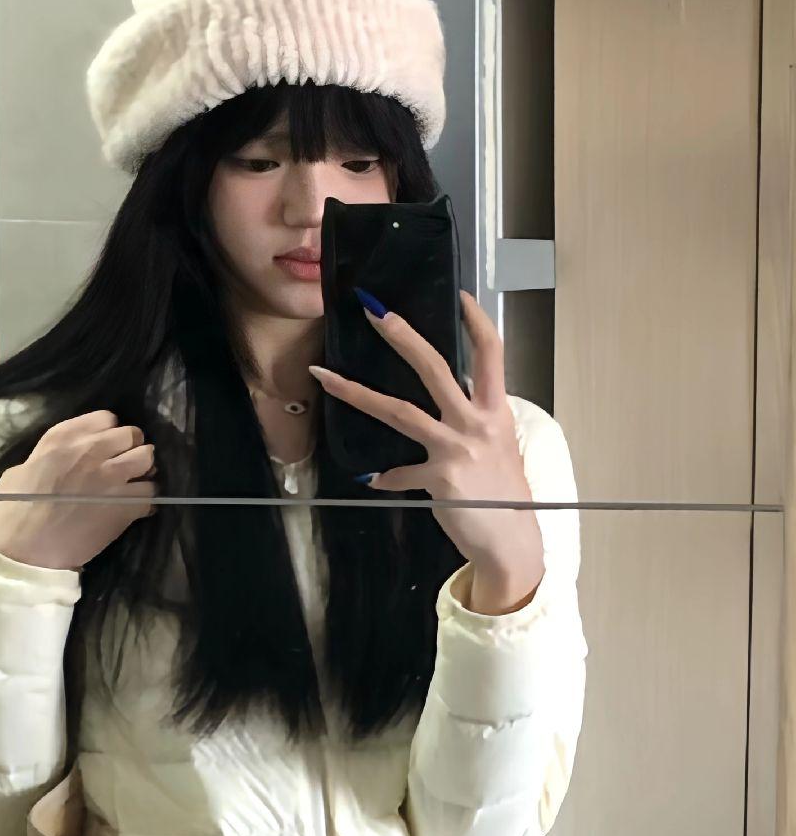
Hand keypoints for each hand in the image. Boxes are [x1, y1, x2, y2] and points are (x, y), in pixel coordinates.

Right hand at [0, 412, 155, 574]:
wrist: (23, 551)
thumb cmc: (13, 512)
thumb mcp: (21, 469)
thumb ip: (47, 457)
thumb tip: (59, 461)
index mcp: (63, 438)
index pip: (106, 418)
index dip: (109, 434)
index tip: (105, 448)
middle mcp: (91, 450)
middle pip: (132, 435)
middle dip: (131, 449)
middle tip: (124, 466)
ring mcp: (111, 477)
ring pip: (147, 458)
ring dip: (143, 471)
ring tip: (133, 485)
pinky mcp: (124, 505)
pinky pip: (150, 493)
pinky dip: (146, 501)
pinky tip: (135, 509)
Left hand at [309, 291, 545, 612]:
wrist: (510, 541)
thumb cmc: (504, 495)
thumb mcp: (496, 449)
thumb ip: (468, 427)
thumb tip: (441, 416)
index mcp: (495, 410)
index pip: (490, 353)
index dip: (476, 322)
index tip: (458, 294)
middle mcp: (477, 422)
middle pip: (435, 368)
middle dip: (403, 336)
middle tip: (374, 312)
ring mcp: (456, 449)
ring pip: (399, 411)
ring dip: (357, 393)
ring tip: (325, 377)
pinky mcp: (438, 479)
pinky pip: (399, 475)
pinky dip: (386, 477)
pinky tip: (373, 479)